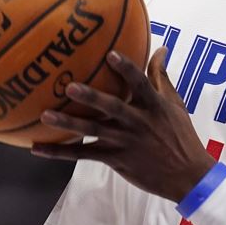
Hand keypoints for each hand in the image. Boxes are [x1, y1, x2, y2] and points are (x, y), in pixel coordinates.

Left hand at [31, 48, 214, 202]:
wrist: (187, 175)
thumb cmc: (181, 135)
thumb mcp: (175, 105)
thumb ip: (162, 77)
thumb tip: (159, 49)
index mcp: (154, 106)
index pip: (140, 83)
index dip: (126, 68)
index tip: (110, 54)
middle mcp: (138, 122)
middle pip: (112, 107)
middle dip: (91, 98)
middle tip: (69, 87)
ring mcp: (125, 142)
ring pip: (93, 131)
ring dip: (68, 124)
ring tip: (46, 116)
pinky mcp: (116, 159)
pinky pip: (83, 155)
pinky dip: (60, 152)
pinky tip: (39, 149)